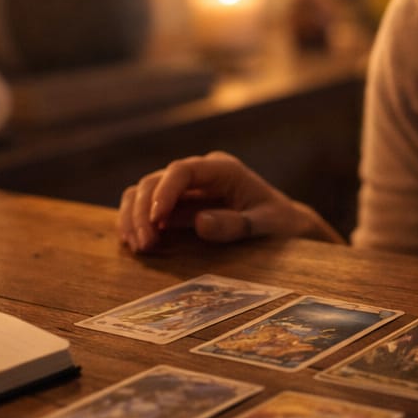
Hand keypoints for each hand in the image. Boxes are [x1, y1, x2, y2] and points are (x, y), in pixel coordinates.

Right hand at [116, 151, 340, 252]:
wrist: (284, 228)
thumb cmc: (280, 223)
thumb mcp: (266, 225)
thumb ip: (237, 224)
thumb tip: (200, 223)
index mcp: (223, 169)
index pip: (182, 170)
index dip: (164, 191)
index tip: (156, 220)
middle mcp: (199, 174)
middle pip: (154, 180)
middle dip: (144, 212)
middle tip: (145, 245)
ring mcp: (185, 189)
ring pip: (143, 192)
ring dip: (134, 218)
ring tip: (139, 247)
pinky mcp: (177, 206)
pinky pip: (145, 208)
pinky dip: (134, 223)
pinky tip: (134, 244)